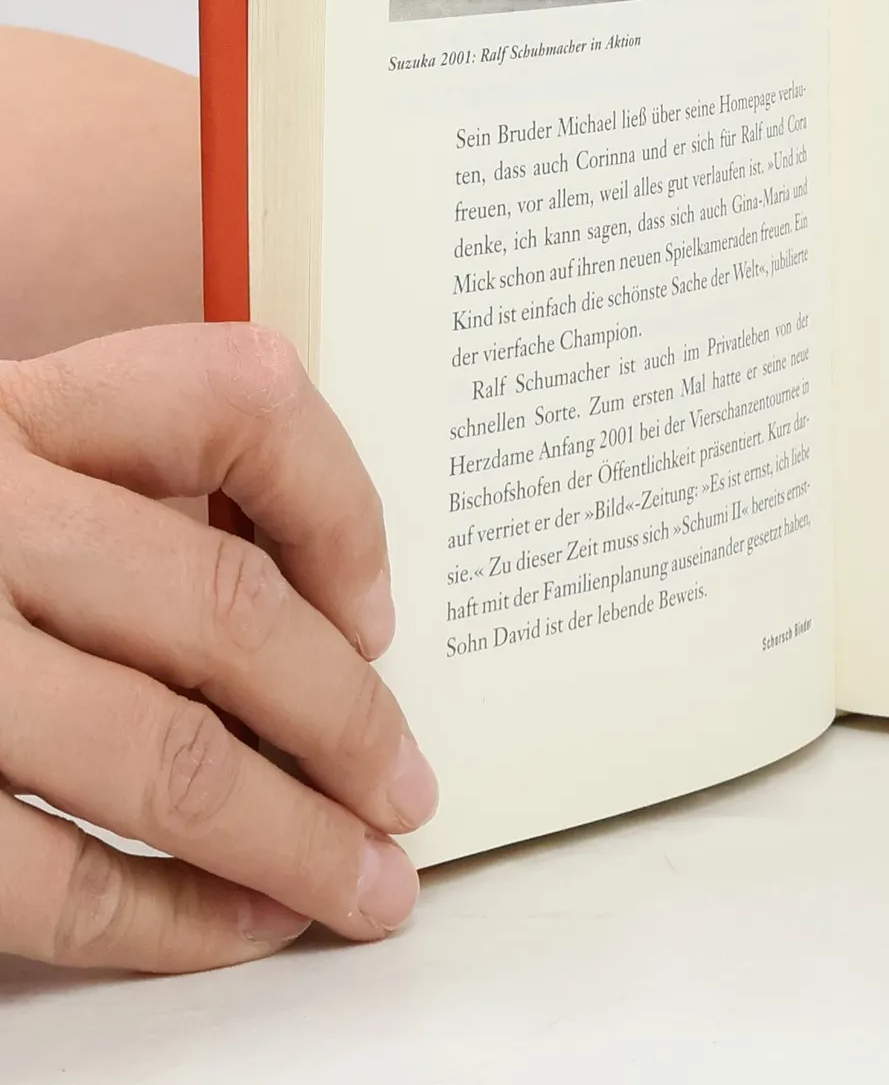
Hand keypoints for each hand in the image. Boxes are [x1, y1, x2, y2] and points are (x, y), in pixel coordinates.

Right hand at [0, 324, 435, 971]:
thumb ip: (123, 489)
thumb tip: (319, 607)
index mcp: (14, 410)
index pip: (239, 400)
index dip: (344, 508)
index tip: (379, 609)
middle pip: (225, 610)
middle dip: (348, 720)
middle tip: (410, 790)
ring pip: (166, 757)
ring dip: (294, 839)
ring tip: (366, 885)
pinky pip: (50, 882)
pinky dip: (170, 919)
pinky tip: (239, 927)